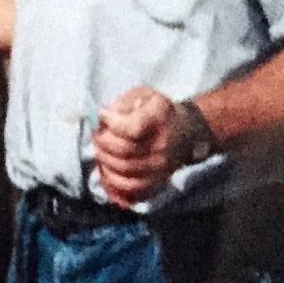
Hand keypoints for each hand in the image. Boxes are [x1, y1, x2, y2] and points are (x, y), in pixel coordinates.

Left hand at [92, 85, 186, 204]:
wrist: (186, 130)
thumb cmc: (157, 110)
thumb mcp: (143, 94)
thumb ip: (123, 103)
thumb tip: (103, 117)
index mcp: (160, 117)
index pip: (132, 128)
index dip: (111, 123)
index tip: (103, 115)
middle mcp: (163, 144)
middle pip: (124, 151)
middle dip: (103, 143)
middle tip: (97, 135)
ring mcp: (162, 165)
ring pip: (125, 170)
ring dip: (105, 161)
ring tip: (101, 150)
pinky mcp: (159, 180)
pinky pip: (133, 188)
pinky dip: (114, 182)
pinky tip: (106, 169)